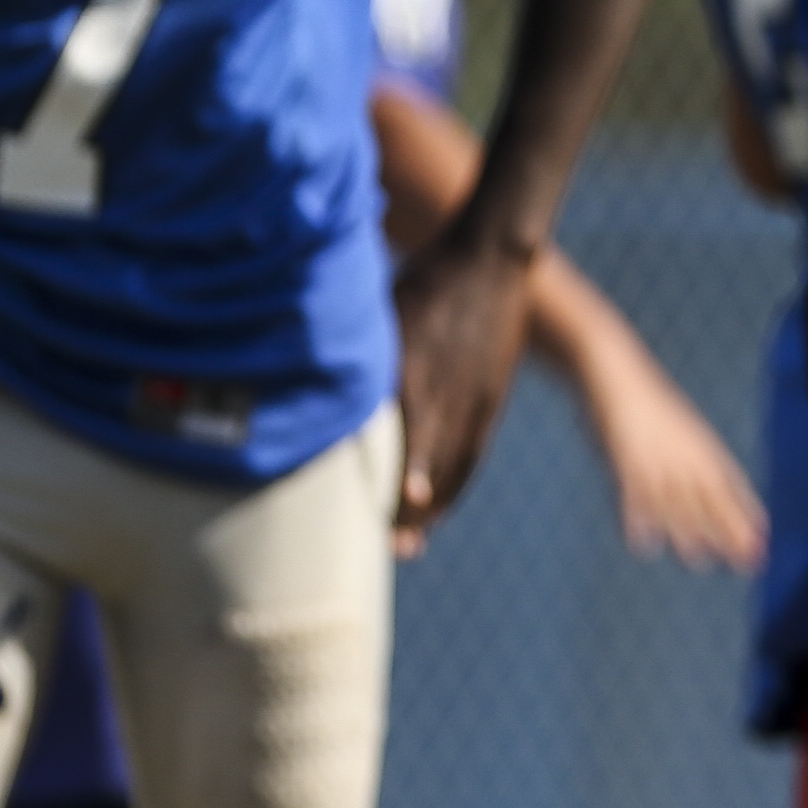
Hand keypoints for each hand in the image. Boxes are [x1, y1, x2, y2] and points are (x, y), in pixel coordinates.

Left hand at [393, 233, 538, 550]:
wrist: (489, 260)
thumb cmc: (422, 282)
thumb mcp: (383, 314)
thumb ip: (362, 361)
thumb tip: (317, 394)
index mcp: (414, 368)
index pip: (401, 438)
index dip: (393, 480)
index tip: (380, 516)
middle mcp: (447, 391)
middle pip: (427, 463)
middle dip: (407, 510)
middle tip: (387, 548)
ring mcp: (475, 398)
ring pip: (454, 466)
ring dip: (433, 508)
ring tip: (409, 542)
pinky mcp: (491, 399)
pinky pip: (473, 453)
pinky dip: (454, 486)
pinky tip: (436, 508)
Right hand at [570, 333, 767, 570]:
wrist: (615, 370)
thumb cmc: (646, 404)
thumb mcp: (678, 428)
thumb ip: (691, 457)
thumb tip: (705, 484)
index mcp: (700, 445)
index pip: (730, 482)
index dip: (745, 510)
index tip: (763, 536)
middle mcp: (685, 453)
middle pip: (710, 497)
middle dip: (729, 530)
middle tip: (747, 561)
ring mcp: (657, 456)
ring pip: (675, 500)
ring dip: (687, 531)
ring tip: (698, 560)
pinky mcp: (626, 458)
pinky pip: (634, 494)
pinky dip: (639, 519)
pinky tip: (644, 543)